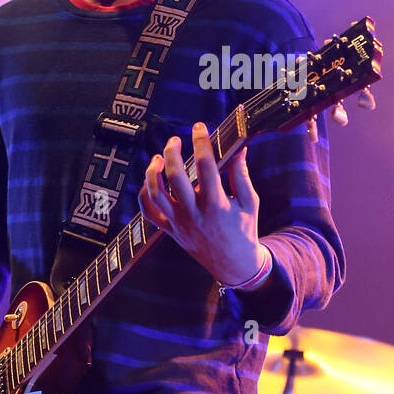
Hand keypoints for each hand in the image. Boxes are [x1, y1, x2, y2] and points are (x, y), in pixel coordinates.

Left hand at [139, 122, 267, 287]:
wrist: (234, 265)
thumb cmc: (244, 231)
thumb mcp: (249, 202)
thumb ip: (242, 175)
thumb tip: (240, 149)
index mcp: (217, 204)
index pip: (205, 165)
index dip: (201, 142)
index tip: (199, 127)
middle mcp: (194, 213)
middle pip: (175, 176)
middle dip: (172, 152)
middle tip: (175, 139)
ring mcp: (179, 223)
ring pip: (156, 194)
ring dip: (153, 171)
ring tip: (159, 156)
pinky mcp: (170, 231)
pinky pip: (149, 213)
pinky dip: (144, 194)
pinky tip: (151, 179)